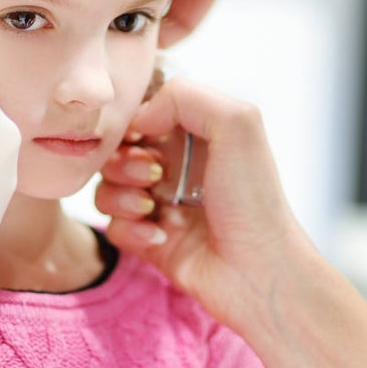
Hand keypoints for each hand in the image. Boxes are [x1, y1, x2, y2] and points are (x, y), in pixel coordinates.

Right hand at [96, 78, 302, 331]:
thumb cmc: (254, 199)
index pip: (143, 113)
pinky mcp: (149, 240)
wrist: (259, 271)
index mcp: (196, 135)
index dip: (132, 122)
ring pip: (108, 187)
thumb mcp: (237, 124)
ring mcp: (162, 204)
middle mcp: (177, 167)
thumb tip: (138, 118)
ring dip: (121, 195)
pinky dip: (131, 229)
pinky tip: (161, 237)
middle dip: (124, 161)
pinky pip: (114, 227)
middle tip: (154, 176)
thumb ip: (185, 96)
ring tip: (152, 207)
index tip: (139, 135)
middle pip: (118, 151)